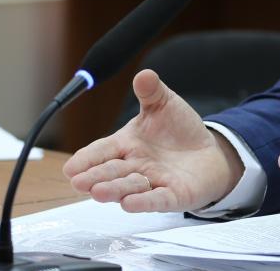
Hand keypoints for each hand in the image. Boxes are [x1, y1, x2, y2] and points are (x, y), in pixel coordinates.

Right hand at [62, 69, 242, 211]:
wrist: (209, 152)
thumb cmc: (179, 130)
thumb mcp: (164, 105)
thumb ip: (151, 92)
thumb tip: (143, 74)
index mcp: (127, 144)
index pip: (102, 151)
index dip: (86, 159)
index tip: (70, 167)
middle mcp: (136, 165)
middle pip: (112, 171)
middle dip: (95, 176)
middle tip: (78, 182)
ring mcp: (153, 182)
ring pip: (130, 187)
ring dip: (114, 190)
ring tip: (98, 192)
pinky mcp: (172, 195)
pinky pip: (156, 200)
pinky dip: (143, 202)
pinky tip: (129, 204)